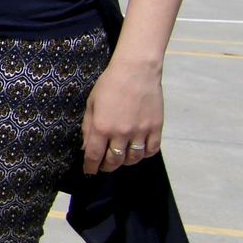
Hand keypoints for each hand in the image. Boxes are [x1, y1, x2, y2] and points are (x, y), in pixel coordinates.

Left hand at [81, 57, 163, 173]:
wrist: (136, 70)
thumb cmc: (110, 84)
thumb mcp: (91, 104)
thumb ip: (88, 128)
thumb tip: (86, 147)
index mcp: (102, 127)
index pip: (94, 156)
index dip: (90, 167)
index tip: (89, 171)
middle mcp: (121, 133)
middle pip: (114, 161)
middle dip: (106, 167)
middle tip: (104, 166)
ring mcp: (140, 131)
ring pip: (133, 159)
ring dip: (125, 162)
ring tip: (120, 158)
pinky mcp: (156, 128)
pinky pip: (151, 150)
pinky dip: (144, 154)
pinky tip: (137, 150)